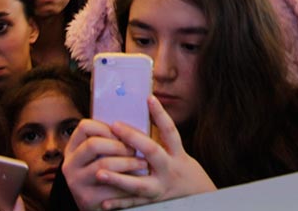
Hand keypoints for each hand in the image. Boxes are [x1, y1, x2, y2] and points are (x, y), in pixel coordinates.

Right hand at [62, 119, 147, 210]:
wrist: (98, 204)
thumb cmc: (104, 172)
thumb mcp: (98, 155)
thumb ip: (108, 140)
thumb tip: (131, 126)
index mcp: (72, 149)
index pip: (85, 127)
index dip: (106, 127)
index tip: (121, 133)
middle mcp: (70, 165)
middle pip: (93, 144)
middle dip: (119, 145)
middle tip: (134, 150)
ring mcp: (76, 182)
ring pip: (104, 164)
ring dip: (129, 162)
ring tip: (142, 163)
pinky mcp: (88, 198)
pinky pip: (112, 185)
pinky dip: (129, 181)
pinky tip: (138, 179)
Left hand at [95, 96, 215, 203]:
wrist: (198, 198)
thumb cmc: (183, 170)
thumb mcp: (179, 154)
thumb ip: (162, 141)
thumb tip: (142, 116)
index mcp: (177, 155)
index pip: (170, 131)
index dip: (161, 114)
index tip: (149, 98)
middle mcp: (169, 170)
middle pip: (152, 152)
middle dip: (134, 139)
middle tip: (115, 126)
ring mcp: (160, 188)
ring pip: (139, 184)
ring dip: (119, 178)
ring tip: (100, 172)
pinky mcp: (153, 203)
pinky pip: (134, 204)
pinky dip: (119, 203)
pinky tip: (103, 203)